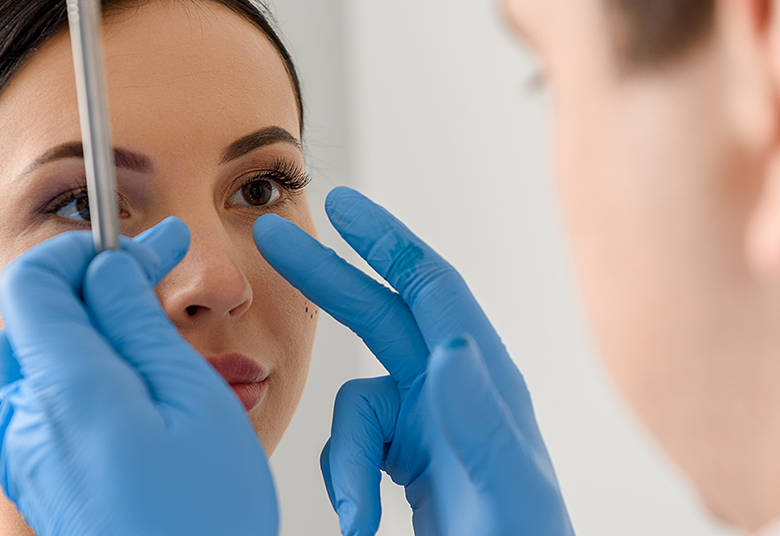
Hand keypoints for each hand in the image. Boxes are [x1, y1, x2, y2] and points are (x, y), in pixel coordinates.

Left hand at [0, 217, 277, 535]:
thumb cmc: (203, 517)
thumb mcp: (191, 401)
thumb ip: (139, 321)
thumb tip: (111, 266)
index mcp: (64, 390)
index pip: (37, 278)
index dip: (88, 248)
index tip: (144, 246)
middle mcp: (26, 417)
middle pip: (33, 311)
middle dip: (93, 282)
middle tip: (157, 283)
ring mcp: (23, 448)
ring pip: (35, 350)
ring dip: (86, 324)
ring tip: (150, 336)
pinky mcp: (32, 469)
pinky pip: (37, 393)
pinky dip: (77, 366)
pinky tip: (131, 383)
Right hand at [253, 188, 572, 535]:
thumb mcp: (504, 485)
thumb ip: (478, 416)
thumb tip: (449, 343)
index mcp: (483, 378)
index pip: (430, 287)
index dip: (386, 241)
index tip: (341, 205)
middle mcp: (452, 388)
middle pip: (380, 314)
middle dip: (328, 277)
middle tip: (275, 238)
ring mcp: (425, 420)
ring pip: (355, 403)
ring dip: (344, 458)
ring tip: (356, 513)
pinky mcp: (404, 455)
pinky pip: (351, 444)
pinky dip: (344, 478)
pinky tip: (359, 519)